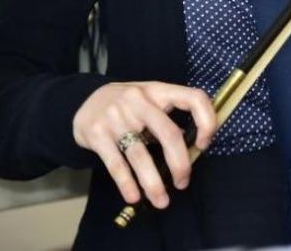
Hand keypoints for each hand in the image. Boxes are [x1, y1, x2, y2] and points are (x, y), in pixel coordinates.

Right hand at [73, 81, 216, 207]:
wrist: (84, 101)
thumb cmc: (127, 105)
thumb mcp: (149, 101)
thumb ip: (168, 119)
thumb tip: (190, 146)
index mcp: (158, 90)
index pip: (193, 98)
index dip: (206, 121)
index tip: (203, 145)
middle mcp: (138, 100)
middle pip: (168, 134)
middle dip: (180, 163)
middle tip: (183, 182)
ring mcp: (116, 116)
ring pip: (140, 154)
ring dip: (153, 183)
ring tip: (162, 201)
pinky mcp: (96, 133)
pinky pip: (116, 163)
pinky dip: (127, 183)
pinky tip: (134, 197)